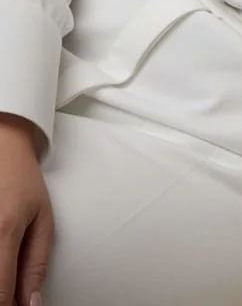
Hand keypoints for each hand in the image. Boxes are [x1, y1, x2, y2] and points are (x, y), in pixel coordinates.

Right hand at [0, 120, 52, 305]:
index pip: (0, 293)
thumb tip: (32, 304)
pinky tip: (2, 259)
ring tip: (8, 267)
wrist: (2, 146)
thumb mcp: (42, 218)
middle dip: (3, 296)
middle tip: (13, 291)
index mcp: (4, 230)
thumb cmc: (23, 180)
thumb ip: (36, 264)